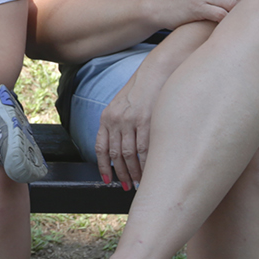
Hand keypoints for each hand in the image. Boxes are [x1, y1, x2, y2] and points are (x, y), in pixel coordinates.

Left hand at [94, 74, 160, 189]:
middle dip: (120, 174)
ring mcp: (131, 121)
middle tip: (127, 187)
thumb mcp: (122, 104)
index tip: (107, 179)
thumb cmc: (142, 89)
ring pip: (129, 156)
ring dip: (133, 173)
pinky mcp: (146, 122)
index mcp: (107, 117)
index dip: (102, 166)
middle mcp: (116, 120)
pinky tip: (149, 172)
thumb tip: (120, 146)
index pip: (101, 147)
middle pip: (115, 155)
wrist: (157, 71)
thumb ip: (118, 123)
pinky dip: (146, 164)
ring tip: (138, 184)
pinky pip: (144, 150)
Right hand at [153, 0, 248, 28]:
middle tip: (248, 17)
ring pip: (231, 2)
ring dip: (237, 14)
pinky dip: (226, 20)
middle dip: (245, 6)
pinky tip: (227, 27)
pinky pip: (220, 13)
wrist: (158, 8)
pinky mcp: (196, 7)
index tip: (252, 5)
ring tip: (238, 23)